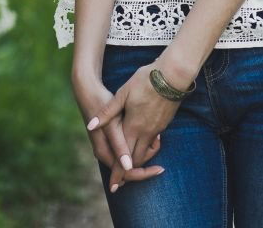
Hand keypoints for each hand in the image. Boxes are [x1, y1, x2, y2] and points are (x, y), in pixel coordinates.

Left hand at [85, 62, 185, 188]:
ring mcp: (157, 128)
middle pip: (136, 159)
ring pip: (146, 151)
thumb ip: (107, 112)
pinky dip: (148, 146)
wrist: (172, 75)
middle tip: (122, 178)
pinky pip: (154, 141)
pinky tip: (142, 138)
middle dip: (129, 171)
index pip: (123, 158)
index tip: (113, 187)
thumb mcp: (122, 93)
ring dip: (139, 158)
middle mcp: (145, 132)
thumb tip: (90, 125)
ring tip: (131, 160)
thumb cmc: (145, 81)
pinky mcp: (164, 123)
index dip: (118, 173)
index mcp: (133, 127)